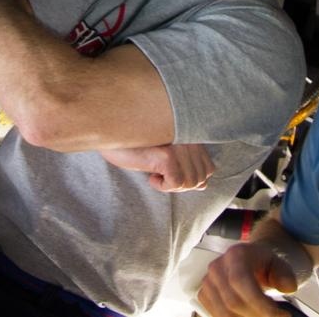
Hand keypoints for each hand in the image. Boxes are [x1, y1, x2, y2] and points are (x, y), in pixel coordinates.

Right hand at [99, 143, 215, 191]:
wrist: (110, 132)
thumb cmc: (135, 144)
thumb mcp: (165, 153)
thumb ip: (187, 164)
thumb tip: (202, 185)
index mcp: (193, 136)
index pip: (208, 169)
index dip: (190, 178)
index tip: (168, 173)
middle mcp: (190, 138)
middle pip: (200, 178)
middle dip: (180, 184)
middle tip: (160, 176)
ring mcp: (181, 145)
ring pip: (190, 183)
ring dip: (171, 186)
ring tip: (155, 173)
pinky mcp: (169, 155)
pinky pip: (176, 183)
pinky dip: (163, 186)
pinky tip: (151, 176)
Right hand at [197, 243, 299, 316]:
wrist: (251, 262)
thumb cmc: (263, 264)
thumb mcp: (280, 264)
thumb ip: (285, 275)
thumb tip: (287, 287)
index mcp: (236, 254)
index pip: (240, 281)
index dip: (259, 303)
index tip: (278, 314)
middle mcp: (218, 266)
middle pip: (233, 302)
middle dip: (257, 315)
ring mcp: (208, 281)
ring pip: (224, 313)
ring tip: (263, 315)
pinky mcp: (204, 295)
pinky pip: (217, 315)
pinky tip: (249, 315)